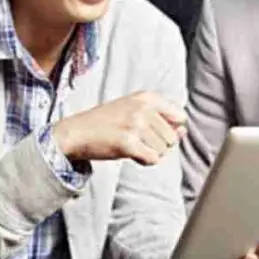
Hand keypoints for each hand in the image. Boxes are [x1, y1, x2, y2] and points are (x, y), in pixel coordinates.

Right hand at [52, 91, 185, 165]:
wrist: (76, 132)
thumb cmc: (104, 123)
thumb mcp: (132, 110)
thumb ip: (160, 118)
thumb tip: (183, 132)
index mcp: (147, 97)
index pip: (180, 116)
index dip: (170, 129)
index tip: (153, 132)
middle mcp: (143, 108)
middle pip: (173, 137)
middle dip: (159, 144)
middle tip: (138, 141)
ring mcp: (136, 125)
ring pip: (164, 150)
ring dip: (150, 153)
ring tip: (132, 146)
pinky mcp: (128, 143)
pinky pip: (153, 159)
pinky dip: (144, 161)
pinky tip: (131, 154)